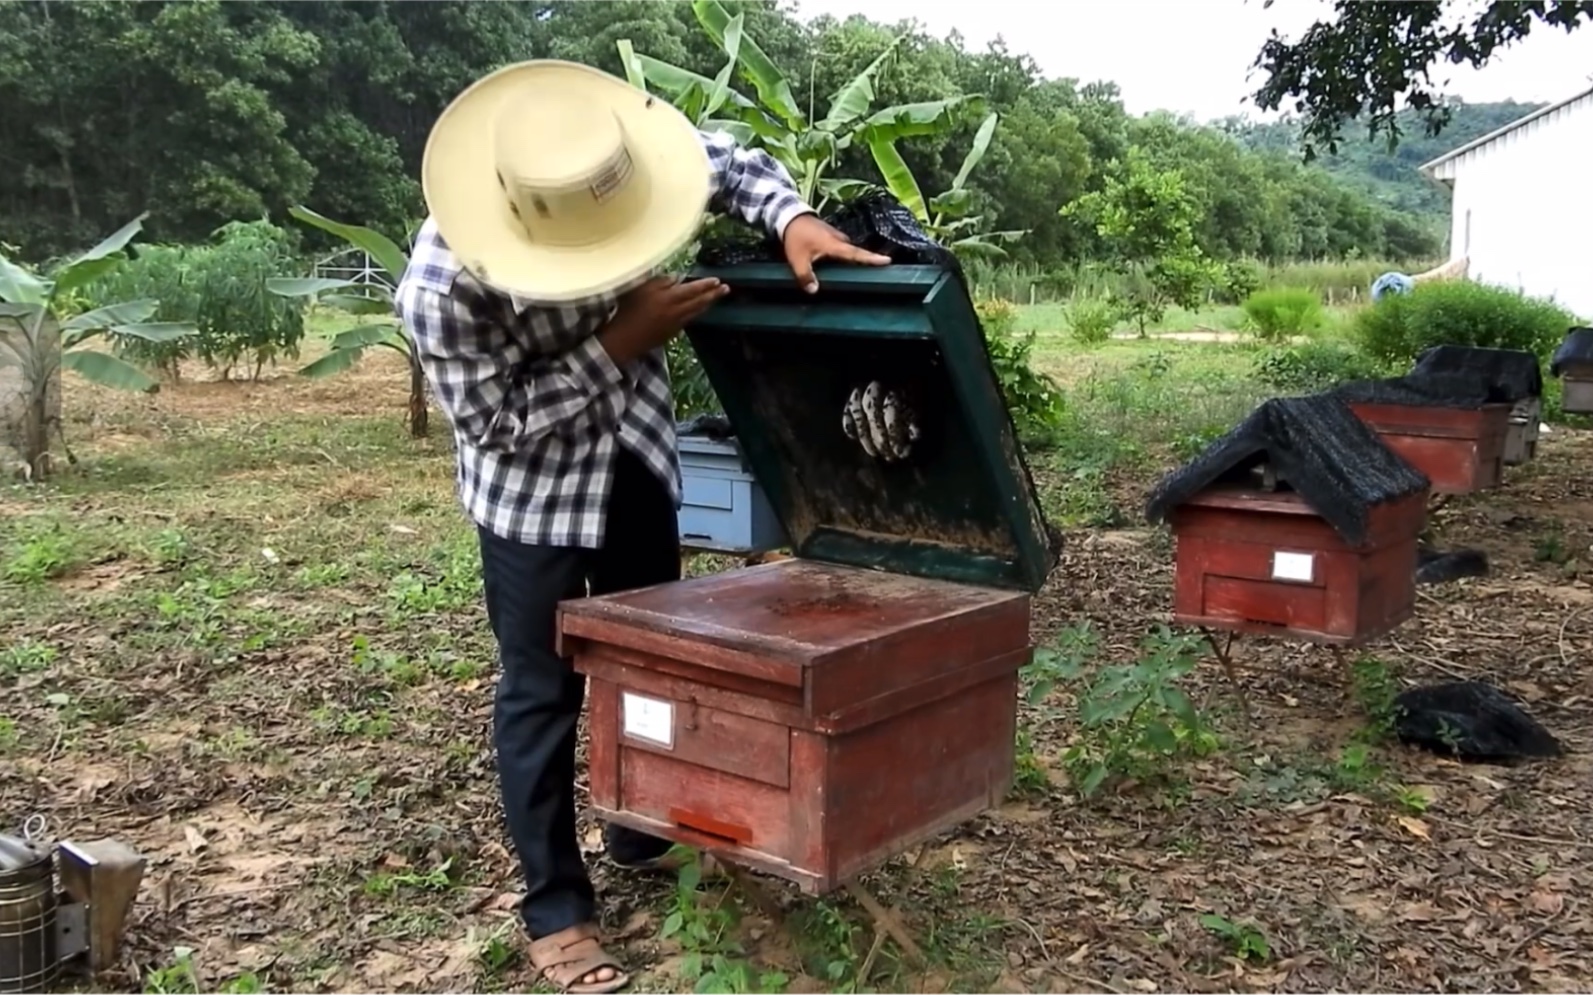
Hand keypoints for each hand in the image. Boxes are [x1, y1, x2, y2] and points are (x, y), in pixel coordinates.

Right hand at [600, 276, 728, 362]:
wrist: (624, 339)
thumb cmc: (627, 309)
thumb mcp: (640, 288)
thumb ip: (660, 282)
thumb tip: (676, 279)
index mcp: (668, 298)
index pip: (692, 289)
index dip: (705, 284)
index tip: (717, 280)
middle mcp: (676, 311)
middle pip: (699, 302)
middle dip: (713, 295)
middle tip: (726, 289)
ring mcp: (675, 324)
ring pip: (696, 312)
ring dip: (707, 304)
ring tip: (715, 298)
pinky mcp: (671, 333)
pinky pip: (688, 320)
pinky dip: (696, 313)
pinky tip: (697, 310)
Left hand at [782, 214, 890, 293]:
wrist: (789, 216)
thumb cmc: (795, 238)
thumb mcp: (797, 260)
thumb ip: (805, 276)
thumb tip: (814, 291)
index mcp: (835, 245)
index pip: (857, 254)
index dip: (872, 259)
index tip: (888, 261)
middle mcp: (840, 239)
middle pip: (856, 253)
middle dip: (865, 261)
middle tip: (877, 271)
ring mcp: (836, 235)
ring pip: (848, 250)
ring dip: (852, 259)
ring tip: (858, 271)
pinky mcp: (831, 234)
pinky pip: (842, 247)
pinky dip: (843, 254)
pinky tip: (839, 263)